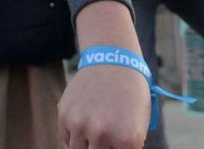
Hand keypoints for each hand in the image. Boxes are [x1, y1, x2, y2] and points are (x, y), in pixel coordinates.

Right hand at [61, 1, 149, 148]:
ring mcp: (80, 125)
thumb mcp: (139, 125)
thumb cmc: (131, 96)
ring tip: (94, 131)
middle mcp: (101, 134)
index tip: (113, 144)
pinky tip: (84, 122)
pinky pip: (66, 138)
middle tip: (103, 138)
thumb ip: (127, 147)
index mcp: (127, 140)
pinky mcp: (64, 115)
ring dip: (85, 144)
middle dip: (101, 148)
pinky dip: (74, 135)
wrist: (112, 63)